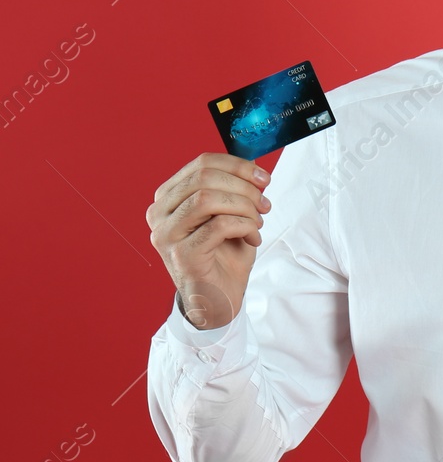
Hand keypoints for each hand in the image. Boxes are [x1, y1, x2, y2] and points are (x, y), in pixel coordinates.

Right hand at [147, 153, 272, 330]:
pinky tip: (252, 238)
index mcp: (169, 197)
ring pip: (208, 199)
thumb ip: (234, 189)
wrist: (217, 298)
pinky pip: (219, 225)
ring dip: (245, 208)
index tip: (264, 179)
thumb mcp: (230, 213)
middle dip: (244, 187)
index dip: (239, 166)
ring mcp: (167, 235)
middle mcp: (160, 214)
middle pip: (205, 177)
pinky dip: (245, 227)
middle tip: (264, 205)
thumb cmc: (223, 254)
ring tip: (257, 223)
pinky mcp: (182, 255)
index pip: (202, 163)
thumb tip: (254, 168)